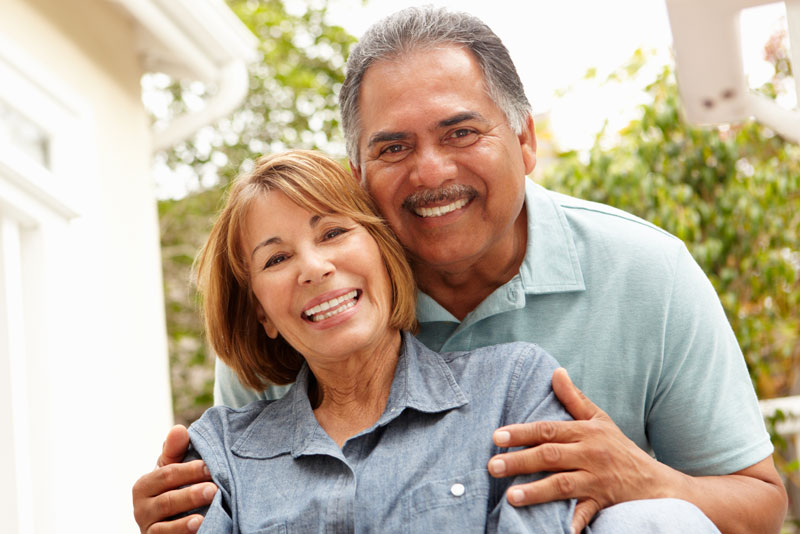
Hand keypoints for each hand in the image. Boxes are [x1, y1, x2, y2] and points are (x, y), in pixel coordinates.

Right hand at [132, 425, 216, 533]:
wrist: (171, 521)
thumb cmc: (174, 488)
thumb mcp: (174, 469)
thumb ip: (176, 450)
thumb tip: (179, 429)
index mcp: (144, 485)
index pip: (167, 474)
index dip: (189, 470)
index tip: (210, 467)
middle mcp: (141, 508)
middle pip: (167, 500)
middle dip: (191, 494)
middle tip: (214, 489)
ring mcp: (148, 528)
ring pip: (165, 525)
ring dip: (186, 520)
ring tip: (205, 515)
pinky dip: (182, 533)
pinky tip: (199, 527)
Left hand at [488, 368, 667, 533]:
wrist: (655, 482)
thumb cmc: (620, 448)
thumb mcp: (600, 419)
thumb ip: (574, 398)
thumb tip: (556, 372)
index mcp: (585, 432)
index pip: (548, 430)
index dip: (522, 432)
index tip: (497, 436)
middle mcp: (590, 454)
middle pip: (550, 456)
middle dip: (519, 461)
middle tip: (492, 466)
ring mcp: (596, 480)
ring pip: (563, 485)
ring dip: (536, 491)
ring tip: (511, 497)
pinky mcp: (603, 502)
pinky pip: (586, 513)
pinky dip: (573, 522)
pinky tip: (559, 529)